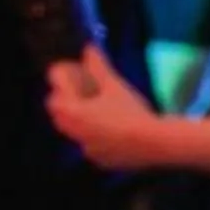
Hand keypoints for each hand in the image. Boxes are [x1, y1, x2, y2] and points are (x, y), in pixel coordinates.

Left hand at [45, 45, 169, 172]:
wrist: (156, 142)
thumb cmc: (131, 111)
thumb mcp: (114, 86)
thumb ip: (98, 66)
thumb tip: (89, 48)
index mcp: (72, 113)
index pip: (53, 95)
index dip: (61, 83)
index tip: (71, 75)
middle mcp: (74, 133)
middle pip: (59, 115)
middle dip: (66, 101)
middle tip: (80, 91)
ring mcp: (87, 149)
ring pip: (74, 132)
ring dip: (79, 120)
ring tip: (97, 110)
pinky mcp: (101, 160)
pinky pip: (91, 147)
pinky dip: (95, 138)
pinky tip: (112, 130)